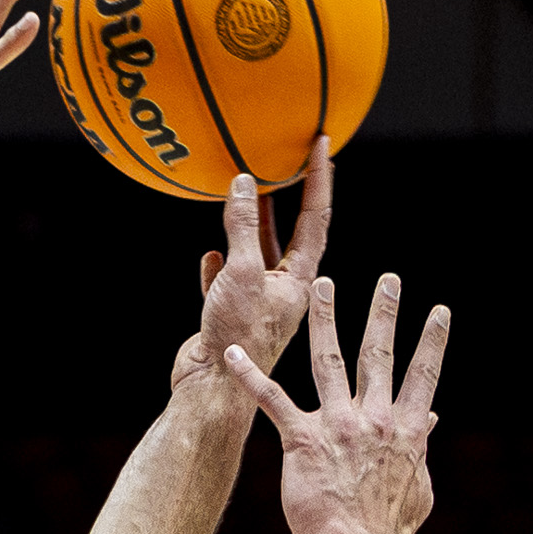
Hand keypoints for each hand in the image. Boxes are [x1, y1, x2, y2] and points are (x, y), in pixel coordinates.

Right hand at [174, 141, 332, 390]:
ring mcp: (256, 305)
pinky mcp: (229, 319)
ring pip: (255, 257)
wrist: (211, 390)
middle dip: (287, 198)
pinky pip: (226, 284)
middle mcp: (283, 291)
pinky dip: (218, 267)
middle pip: (288, 235)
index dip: (319, 178)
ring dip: (249, 229)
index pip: (315, 218)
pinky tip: (209, 256)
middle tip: (287, 160)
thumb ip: (242, 227)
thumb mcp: (243, 272)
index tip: (324, 143)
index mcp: (299, 280)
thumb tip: (243, 181)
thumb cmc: (237, 337)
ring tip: (244, 196)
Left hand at [223, 273, 449, 533]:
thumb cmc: (388, 529)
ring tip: (323, 286)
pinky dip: (249, 374)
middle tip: (388, 280)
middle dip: (384, 313)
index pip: (423, 376)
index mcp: (403, 430)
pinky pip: (272, 399)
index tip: (440, 312)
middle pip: (379, 354)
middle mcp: (373, 419)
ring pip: (330, 360)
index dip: (433, 343)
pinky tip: (232, 353)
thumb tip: (431, 422)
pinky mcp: (301, 440)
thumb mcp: (418, 488)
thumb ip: (421, 450)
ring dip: (326, 319)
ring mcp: (337, 426)